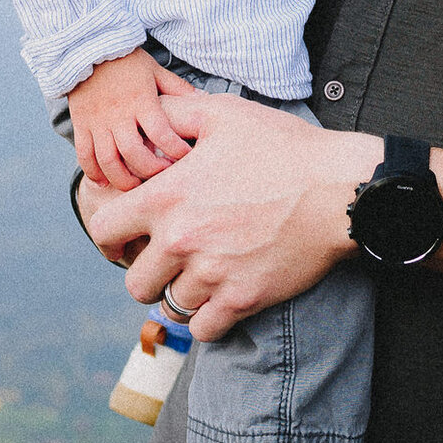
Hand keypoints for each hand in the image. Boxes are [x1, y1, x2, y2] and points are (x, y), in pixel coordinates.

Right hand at [65, 48, 198, 191]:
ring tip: (136, 188)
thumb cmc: (125, 60)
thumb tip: (203, 100)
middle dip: (150, 171)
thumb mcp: (155, 70)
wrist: (87, 47)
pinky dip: (93, 172)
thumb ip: (177, 88)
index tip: (186, 158)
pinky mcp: (81, 124)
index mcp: (141, 101)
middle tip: (162, 178)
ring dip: (122, 179)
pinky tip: (104, 183)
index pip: (161, 133)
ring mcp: (97, 122)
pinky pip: (84, 155)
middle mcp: (118, 114)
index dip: (175, 150)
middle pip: (133, 153)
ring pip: (107, 160)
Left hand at [85, 94, 381, 341]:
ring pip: (170, 306)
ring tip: (199, 275)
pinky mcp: (243, 298)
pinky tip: (219, 298)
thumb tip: (143, 117)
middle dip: (146, 273)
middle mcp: (182, 240)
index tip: (123, 240)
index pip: (104, 231)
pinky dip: (207, 319)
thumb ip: (173, 113)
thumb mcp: (222, 113)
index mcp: (166, 197)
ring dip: (180, 294)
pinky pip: (204, 329)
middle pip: (135, 283)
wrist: (338, 188)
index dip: (109, 237)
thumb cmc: (282, 146)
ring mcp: (212, 274)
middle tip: (167, 262)